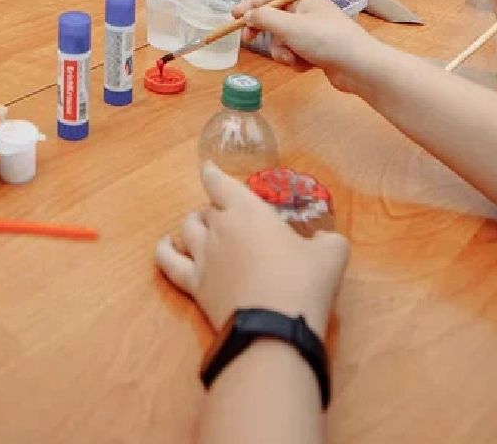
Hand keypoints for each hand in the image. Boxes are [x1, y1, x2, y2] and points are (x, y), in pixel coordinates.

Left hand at [156, 162, 348, 337]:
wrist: (275, 328)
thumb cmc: (304, 283)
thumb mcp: (332, 255)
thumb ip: (328, 240)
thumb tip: (324, 239)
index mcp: (249, 211)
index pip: (221, 184)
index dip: (213, 174)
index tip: (208, 169)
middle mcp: (220, 228)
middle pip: (208, 209)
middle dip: (217, 210)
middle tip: (231, 219)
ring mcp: (203, 256)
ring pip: (187, 228)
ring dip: (194, 224)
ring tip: (202, 227)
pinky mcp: (194, 285)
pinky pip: (168, 261)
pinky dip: (164, 250)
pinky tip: (166, 244)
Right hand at [236, 0, 392, 94]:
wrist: (359, 67)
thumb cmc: (325, 40)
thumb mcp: (289, 27)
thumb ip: (264, 18)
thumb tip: (248, 15)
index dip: (251, 4)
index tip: (234, 16)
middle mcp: (309, 13)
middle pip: (276, 19)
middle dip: (265, 32)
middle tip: (249, 41)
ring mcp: (314, 33)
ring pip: (284, 40)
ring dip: (283, 51)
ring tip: (294, 58)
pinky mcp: (318, 52)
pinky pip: (295, 53)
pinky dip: (296, 60)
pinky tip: (306, 66)